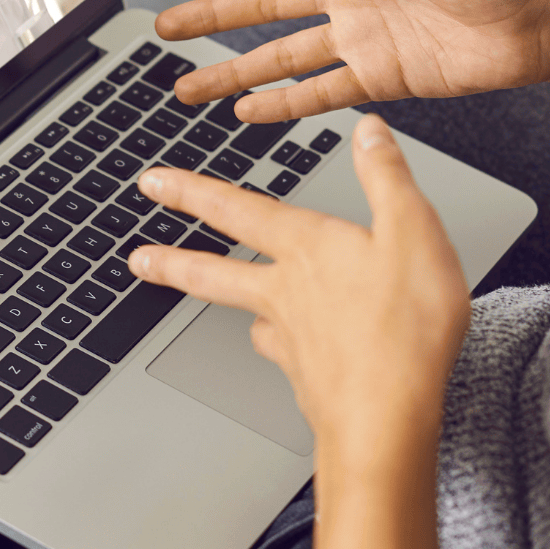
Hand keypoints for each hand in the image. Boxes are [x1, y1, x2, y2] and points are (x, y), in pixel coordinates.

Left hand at [128, 116, 470, 468]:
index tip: (153, 184)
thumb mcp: (412, 232)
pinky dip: (277, 344)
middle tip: (137, 258)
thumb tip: (367, 130)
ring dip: (221, 303)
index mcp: (306, 249)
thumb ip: (386, 177)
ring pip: (244, 313)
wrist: (387, 418)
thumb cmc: (403, 329)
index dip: (191, 192)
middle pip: (214, 272)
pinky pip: (281, 353)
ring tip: (206, 299)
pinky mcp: (306, 379)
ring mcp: (291, 341)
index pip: (236, 210)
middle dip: (172, 260)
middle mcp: (286, 294)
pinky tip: (282, 347)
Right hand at [157, 0, 549, 122]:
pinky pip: (319, 93)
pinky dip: (283, 106)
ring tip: (190, 88)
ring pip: (280, 58)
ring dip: (234, 72)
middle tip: (165, 28)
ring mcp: (360, 38)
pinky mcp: (379, 79)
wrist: (537, 21)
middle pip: (263, 7)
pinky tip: (248, 114)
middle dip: (211, 18)